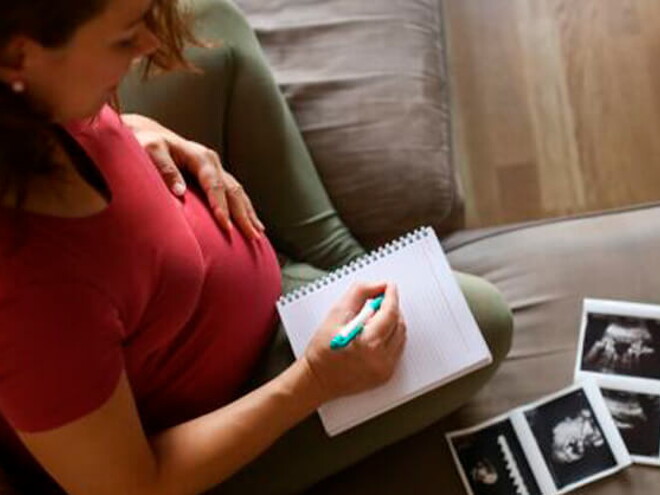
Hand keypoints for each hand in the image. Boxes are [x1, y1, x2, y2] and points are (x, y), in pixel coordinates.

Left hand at [121, 114, 264, 239]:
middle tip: (252, 236)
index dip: (221, 207)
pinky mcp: (216, 177)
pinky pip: (235, 195)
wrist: (149, 134)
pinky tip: (252, 223)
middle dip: (243, 215)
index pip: (215, 185)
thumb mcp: (151, 150)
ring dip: (249, 214)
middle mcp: (213, 163)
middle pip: (233, 191)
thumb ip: (164, 169)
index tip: (226, 227)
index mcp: (200, 156)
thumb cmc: (147, 144)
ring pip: (239, 193)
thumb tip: (179, 191)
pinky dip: (245, 209)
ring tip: (257, 234)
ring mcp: (217, 170)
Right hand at [302, 282, 406, 401]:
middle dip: (391, 309)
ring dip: (392, 323)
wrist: (317, 379)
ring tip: (373, 320)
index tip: (389, 287)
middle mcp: (380, 358)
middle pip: (398, 324)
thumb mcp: (336, 313)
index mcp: (368, 343)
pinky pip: (397, 350)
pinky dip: (390, 338)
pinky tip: (375, 335)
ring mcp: (384, 369)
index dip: (391, 296)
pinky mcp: (385, 375)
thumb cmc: (322, 349)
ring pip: (400, 336)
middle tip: (377, 303)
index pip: (390, 312)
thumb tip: (380, 286)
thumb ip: (359, 293)